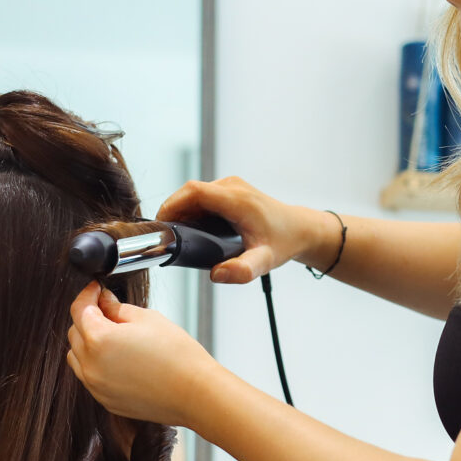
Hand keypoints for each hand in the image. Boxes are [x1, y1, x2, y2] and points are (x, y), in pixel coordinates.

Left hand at [67, 281, 221, 426]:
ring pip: (77, 357)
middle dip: (87, 318)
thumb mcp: (147, 319)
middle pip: (75, 333)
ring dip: (88, 343)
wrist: (195, 393)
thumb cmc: (178, 356)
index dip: (87, 294)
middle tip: (108, 309)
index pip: (79, 310)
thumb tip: (104, 302)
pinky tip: (119, 359)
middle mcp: (91, 366)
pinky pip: (90, 377)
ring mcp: (96, 387)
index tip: (95, 289)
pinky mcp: (106, 401)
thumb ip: (117, 308)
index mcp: (99, 339)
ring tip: (113, 337)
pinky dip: (97, 365)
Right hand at [156, 177, 327, 284]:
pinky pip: (203, 195)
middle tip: (166, 235)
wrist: (300, 229)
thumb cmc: (283, 242)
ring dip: (182, 209)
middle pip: (190, 191)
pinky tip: (192, 228)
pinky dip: (192, 209)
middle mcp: (233, 186)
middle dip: (173, 210)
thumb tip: (216, 274)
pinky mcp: (230, 189)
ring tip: (178, 234)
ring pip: (195, 192)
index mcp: (237, 199)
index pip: (194, 192)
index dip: (172, 204)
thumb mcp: (265, 261)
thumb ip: (242, 271)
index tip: (161, 225)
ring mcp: (231, 185)